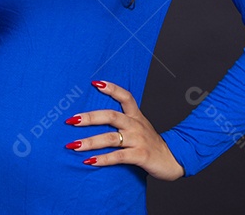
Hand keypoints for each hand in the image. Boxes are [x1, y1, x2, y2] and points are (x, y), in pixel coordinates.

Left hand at [64, 79, 183, 180]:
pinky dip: (102, 159)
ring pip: (110, 138)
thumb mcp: (139, 127)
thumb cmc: (150, 144)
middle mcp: (136, 125)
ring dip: (90, 141)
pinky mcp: (140, 155)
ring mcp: (138, 140)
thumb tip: (94, 119)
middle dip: (89, 118)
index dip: (112, 89)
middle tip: (71, 120)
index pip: (125, 96)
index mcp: (136, 116)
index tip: (95, 83)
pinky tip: (89, 161)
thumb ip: (123, 122)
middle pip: (111, 116)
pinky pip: (118, 156)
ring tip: (73, 145)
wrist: (173, 160)